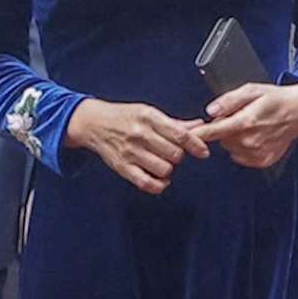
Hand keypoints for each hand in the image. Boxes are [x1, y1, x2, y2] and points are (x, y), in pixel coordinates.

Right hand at [64, 99, 210, 193]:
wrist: (93, 123)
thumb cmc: (124, 116)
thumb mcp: (149, 113)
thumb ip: (175, 123)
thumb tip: (200, 126)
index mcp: (149, 117)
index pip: (179, 134)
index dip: (196, 145)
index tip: (204, 152)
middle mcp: (140, 134)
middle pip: (175, 154)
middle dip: (180, 155)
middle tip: (173, 152)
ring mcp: (130, 152)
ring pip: (164, 169)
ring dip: (169, 168)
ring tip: (163, 161)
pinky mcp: (122, 167)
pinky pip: (147, 183)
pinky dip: (159, 185)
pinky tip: (161, 179)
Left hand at [199, 81, 297, 170]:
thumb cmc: (277, 99)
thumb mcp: (252, 90)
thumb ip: (228, 101)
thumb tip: (210, 111)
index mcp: (246, 122)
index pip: (213, 132)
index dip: (197, 134)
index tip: (185, 136)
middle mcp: (251, 141)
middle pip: (221, 139)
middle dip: (224, 129)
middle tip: (239, 117)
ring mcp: (257, 153)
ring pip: (230, 148)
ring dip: (234, 139)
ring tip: (251, 126)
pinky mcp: (262, 161)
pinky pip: (241, 156)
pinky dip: (243, 148)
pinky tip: (256, 137)